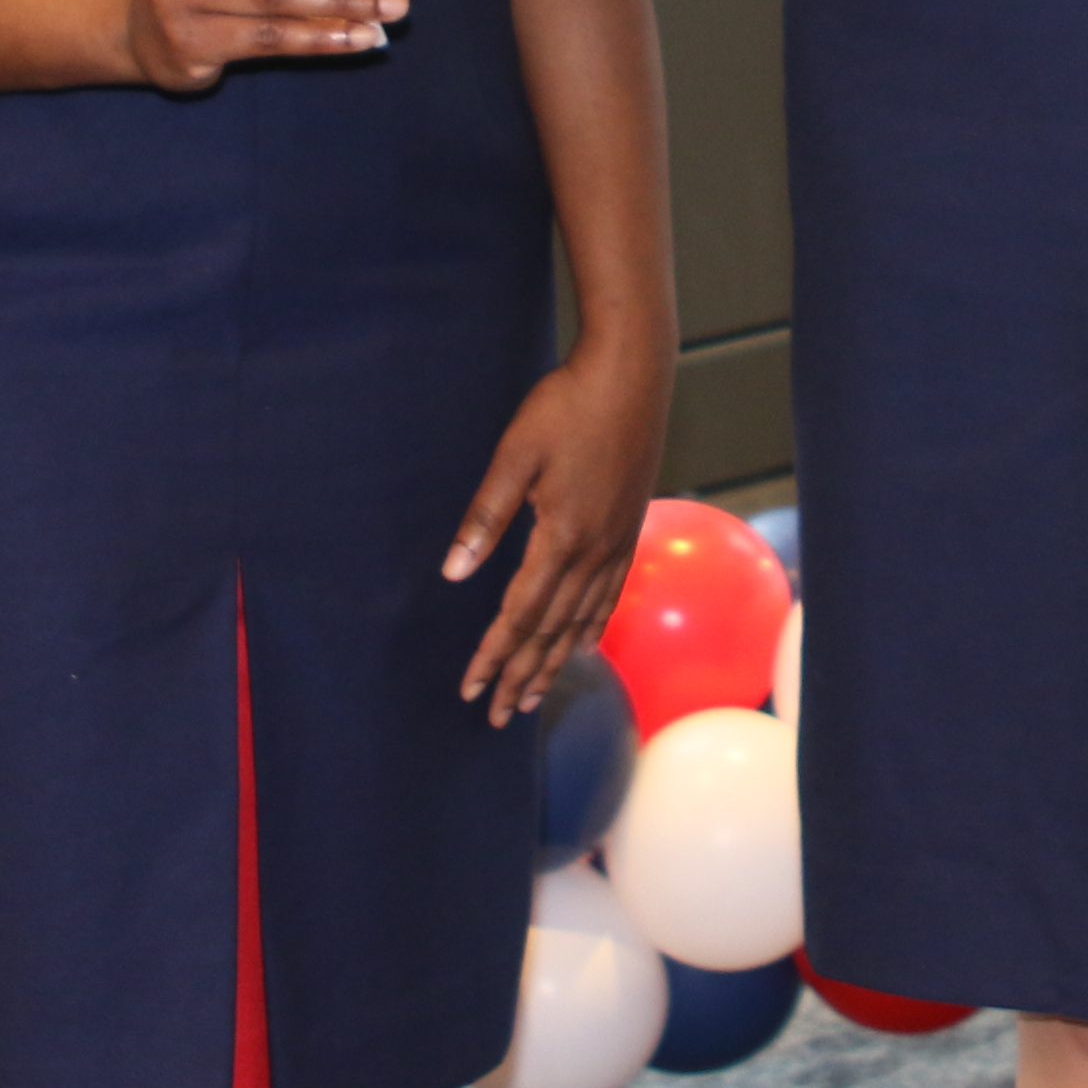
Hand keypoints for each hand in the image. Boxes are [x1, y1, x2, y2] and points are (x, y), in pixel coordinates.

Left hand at [444, 342, 666, 723]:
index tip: (471, 687)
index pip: (520, 613)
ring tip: (534, 694)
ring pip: (583, 620)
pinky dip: (594, 627)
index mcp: (561, 536)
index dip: (494, 654)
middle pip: (552, 629)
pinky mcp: (630, 527)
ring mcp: (617, 541)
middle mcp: (594, 550)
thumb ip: (485, 517)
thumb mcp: (514, 456)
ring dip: (555, 662)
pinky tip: (584, 644)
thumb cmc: (567, 405)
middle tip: (497, 714)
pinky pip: (611, 594)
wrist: (632, 373)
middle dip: (522, 673)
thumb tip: (454, 573)